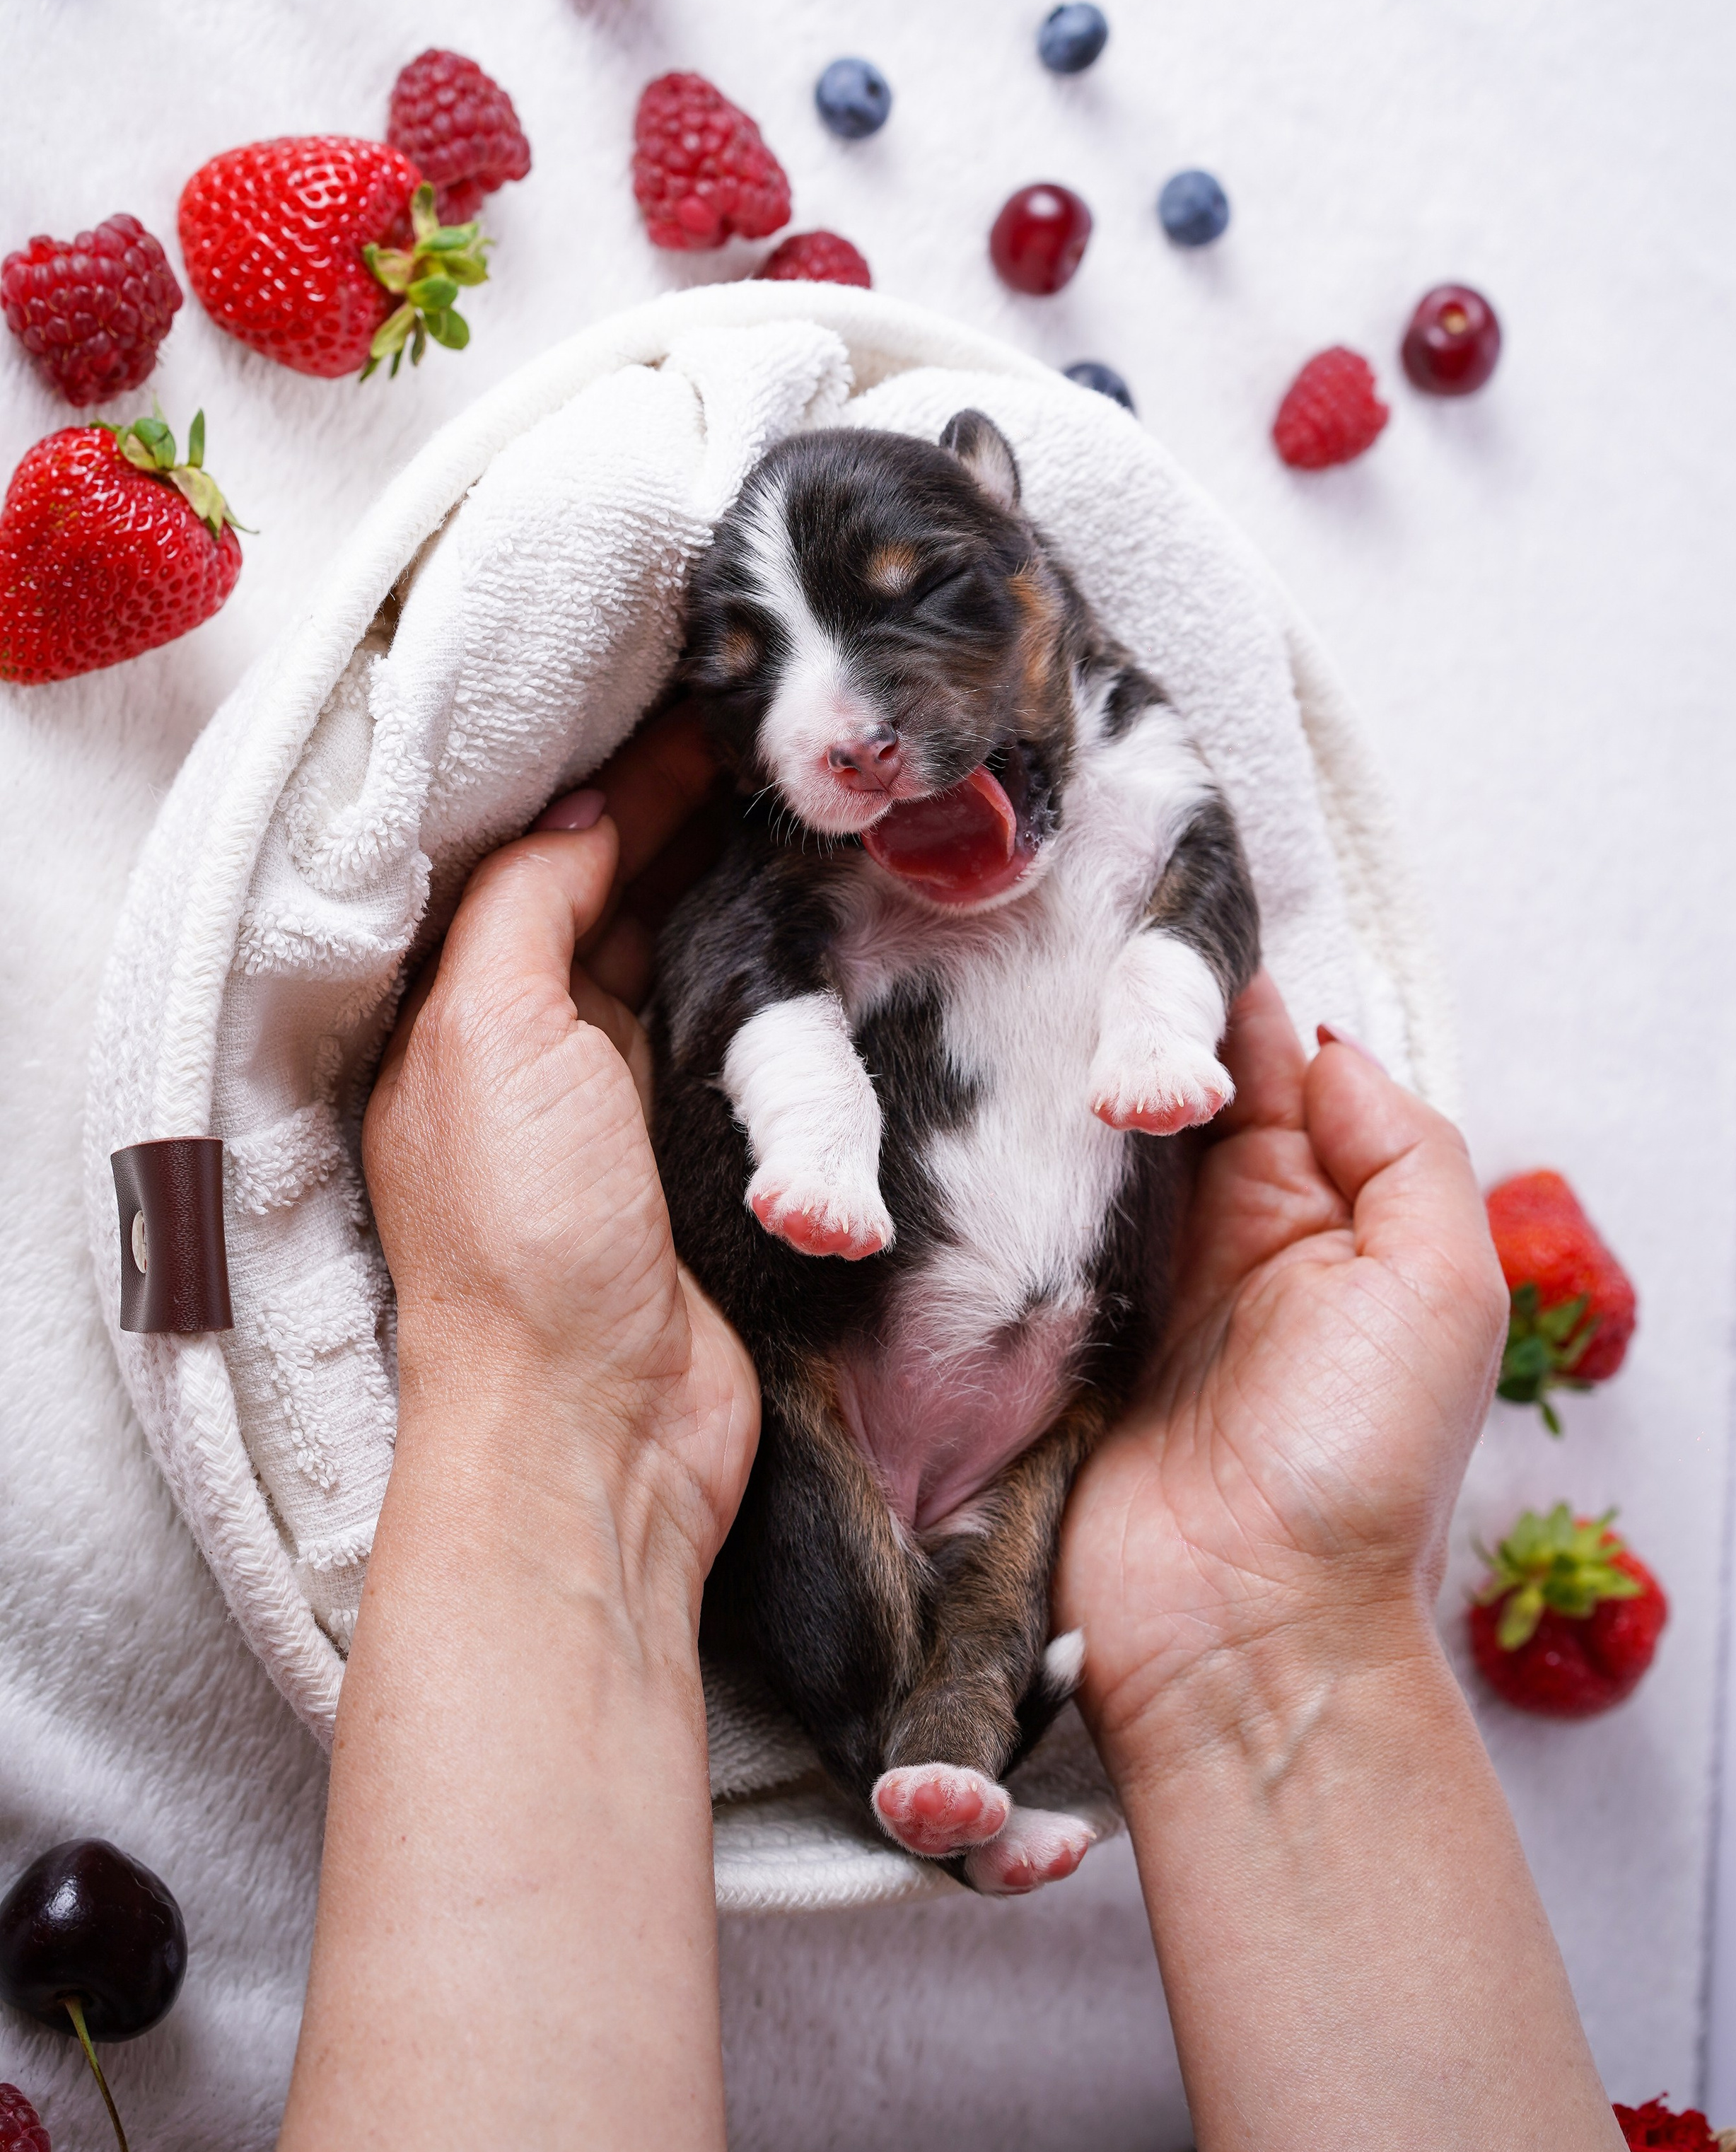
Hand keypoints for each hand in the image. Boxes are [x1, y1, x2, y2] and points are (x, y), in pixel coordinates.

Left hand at [361, 707, 758, 1600]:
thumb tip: (580, 811)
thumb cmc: (524, 1243)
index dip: (622, 789)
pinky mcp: (713, 1173)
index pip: (550, 866)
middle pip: (629, 908)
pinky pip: (752, 1057)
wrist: (596, 1432)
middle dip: (698, 829)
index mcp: (471, 1022)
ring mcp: (635, 1119)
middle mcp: (549, 1061)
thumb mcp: (490, 1042)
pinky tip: (848, 937)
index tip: (709, 719)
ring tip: (835, 816)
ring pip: (698, 972)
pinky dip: (789, 994)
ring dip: (754, 900)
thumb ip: (527, 910)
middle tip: (795, 752)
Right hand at [1057, 970, 1507, 1774]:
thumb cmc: (1360, 1470)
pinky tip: (940, 1112)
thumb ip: (1402, 1153)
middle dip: (1111, 1021)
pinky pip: (1000, 1241)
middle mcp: (1213, 1239)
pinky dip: (978, 1185)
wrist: (1247, 1639)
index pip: (1262, 1068)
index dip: (1216, 991)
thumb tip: (1321, 1039)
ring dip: (1037, 1091)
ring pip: (1071, 1154)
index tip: (1153, 905)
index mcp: (1317, 1216)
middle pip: (1154, 1097)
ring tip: (983, 993)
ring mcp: (1111, 1290)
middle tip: (1042, 935)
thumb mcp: (1441, 1292)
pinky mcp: (1027, 1342)